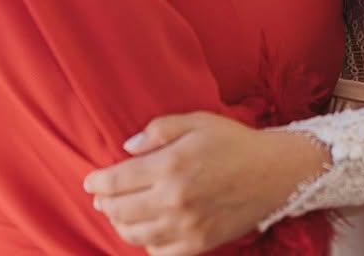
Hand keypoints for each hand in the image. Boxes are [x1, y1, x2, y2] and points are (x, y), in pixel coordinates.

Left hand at [83, 112, 328, 255]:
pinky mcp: (199, 244)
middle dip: (105, 203)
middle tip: (101, 197)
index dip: (98, 182)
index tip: (89, 181)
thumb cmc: (234, 141)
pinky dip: (146, 245)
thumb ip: (159, 129)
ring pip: (136, 235)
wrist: (274, 172)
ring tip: (118, 213)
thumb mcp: (197, 121)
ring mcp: (186, 226)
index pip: (118, 180)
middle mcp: (174, 199)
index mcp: (171, 165)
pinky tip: (146, 232)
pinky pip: (160, 253)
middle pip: (121, 210)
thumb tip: (128, 147)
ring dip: (120, 225)